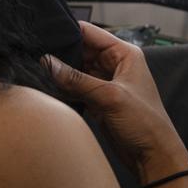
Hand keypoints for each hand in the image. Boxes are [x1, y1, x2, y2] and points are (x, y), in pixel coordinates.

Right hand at [45, 21, 187, 178]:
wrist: (152, 155)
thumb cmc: (145, 122)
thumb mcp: (109, 97)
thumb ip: (77, 80)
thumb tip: (48, 63)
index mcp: (125, 53)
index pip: (91, 33)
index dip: (68, 31)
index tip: (44, 34)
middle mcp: (115, 64)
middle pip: (81, 50)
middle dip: (60, 54)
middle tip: (35, 57)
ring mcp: (105, 83)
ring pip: (76, 70)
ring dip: (60, 72)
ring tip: (38, 71)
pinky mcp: (98, 100)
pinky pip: (76, 88)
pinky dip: (64, 88)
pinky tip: (48, 88)